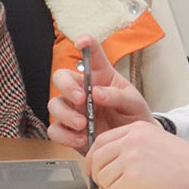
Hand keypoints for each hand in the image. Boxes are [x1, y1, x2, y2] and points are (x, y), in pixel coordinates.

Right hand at [46, 36, 152, 150]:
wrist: (132, 146)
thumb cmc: (133, 118)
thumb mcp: (134, 104)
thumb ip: (118, 96)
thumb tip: (97, 93)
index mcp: (101, 76)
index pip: (92, 54)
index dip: (85, 44)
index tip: (82, 41)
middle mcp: (83, 90)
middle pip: (61, 77)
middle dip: (66, 86)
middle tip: (81, 99)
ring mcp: (73, 110)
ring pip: (54, 104)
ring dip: (66, 114)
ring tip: (83, 124)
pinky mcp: (69, 131)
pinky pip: (55, 130)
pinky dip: (66, 135)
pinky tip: (82, 139)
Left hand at [88, 122, 188, 188]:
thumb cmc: (184, 161)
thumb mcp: (154, 139)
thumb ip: (130, 144)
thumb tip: (105, 161)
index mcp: (135, 128)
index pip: (100, 142)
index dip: (94, 159)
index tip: (95, 169)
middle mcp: (131, 140)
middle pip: (97, 160)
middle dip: (100, 176)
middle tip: (111, 185)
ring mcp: (131, 158)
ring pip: (103, 178)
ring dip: (113, 188)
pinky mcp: (134, 178)